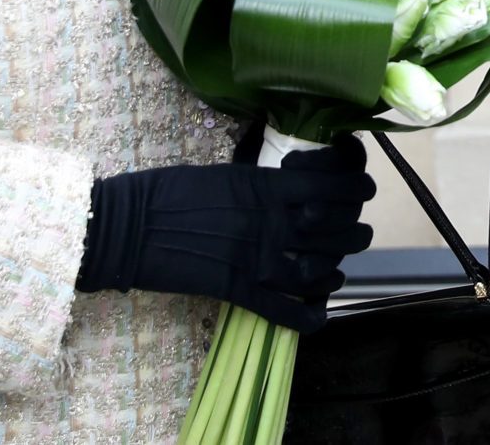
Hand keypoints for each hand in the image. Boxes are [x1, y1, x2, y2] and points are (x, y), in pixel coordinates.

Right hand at [76, 137, 375, 331]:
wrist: (129, 225)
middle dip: (355, 231)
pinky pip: (286, 310)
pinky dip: (309, 317)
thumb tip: (291, 185)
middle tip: (353, 231)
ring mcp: (256, 257)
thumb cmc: (169, 191)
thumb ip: (263, 184)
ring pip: (321, 269)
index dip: (357, 185)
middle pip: (338, 228)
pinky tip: (318, 315)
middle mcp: (271, 221)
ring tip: (337, 270)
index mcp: (268, 185)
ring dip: (336, 271)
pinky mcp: (238, 290)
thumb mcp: (225, 173)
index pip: (335, 183)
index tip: (360, 187)